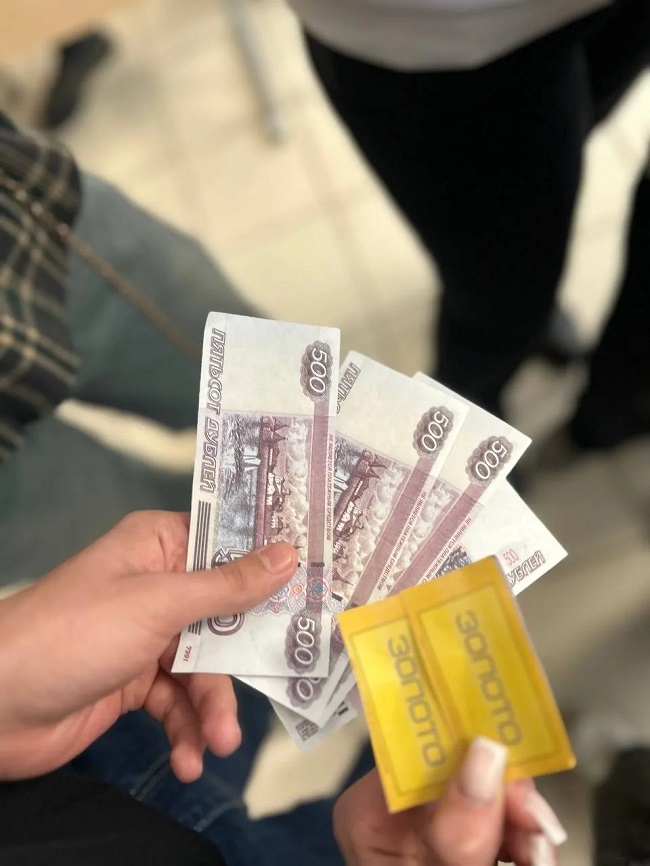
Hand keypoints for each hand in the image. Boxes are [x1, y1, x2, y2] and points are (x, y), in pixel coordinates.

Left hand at [0, 511, 295, 781]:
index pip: (227, 543)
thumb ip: (227, 587)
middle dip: (246, 654)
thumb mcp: (159, 604)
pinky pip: (178, 703)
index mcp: (159, 546)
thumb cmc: (77, 632)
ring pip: (206, 667)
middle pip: (226, 613)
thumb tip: (287, 555)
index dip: (270, 560)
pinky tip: (188, 758)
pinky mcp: (136, 683)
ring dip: (213, 708)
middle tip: (291, 672)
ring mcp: (148, 636)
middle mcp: (158, 586)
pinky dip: (186, 731)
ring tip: (220, 743)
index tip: (319, 575)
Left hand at [334, 737, 565, 865]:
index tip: (513, 774)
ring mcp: (431, 839)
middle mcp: (397, 818)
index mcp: (369, 815)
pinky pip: (500, 839)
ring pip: (490, 810)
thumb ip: (456, 829)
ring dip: (525, 831)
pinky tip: (535, 858)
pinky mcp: (463, 855)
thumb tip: (486, 754)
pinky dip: (523, 850)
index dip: (472, 758)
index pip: (422, 757)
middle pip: (463, 779)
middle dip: (508, 803)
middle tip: (539, 832)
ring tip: (541, 852)